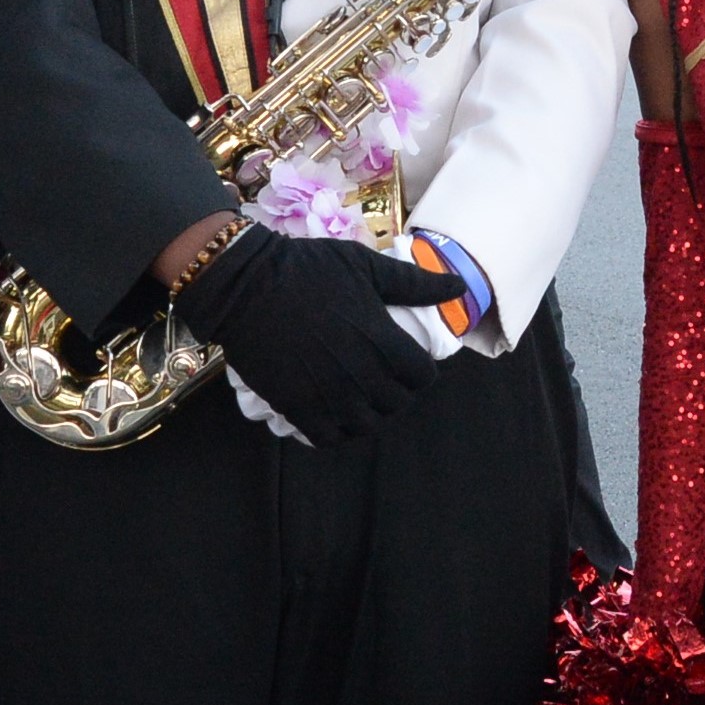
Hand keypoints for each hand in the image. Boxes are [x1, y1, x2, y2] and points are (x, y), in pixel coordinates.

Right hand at [173, 224, 463, 444]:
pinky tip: (331, 413)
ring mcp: (329, 395)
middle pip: (397, 405)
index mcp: (383, 341)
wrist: (245, 284)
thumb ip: (414, 283)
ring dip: (368, 414)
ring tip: (358, 397)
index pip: (423, 377)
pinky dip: (335, 431)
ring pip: (366, 426)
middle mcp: (361, 375)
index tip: (407, 362)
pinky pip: (328, 438)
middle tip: (382, 378)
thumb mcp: (366, 265)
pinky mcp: (297, 406)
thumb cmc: (308, 268)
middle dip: (396, 392)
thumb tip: (459, 286)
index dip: (420, 372)